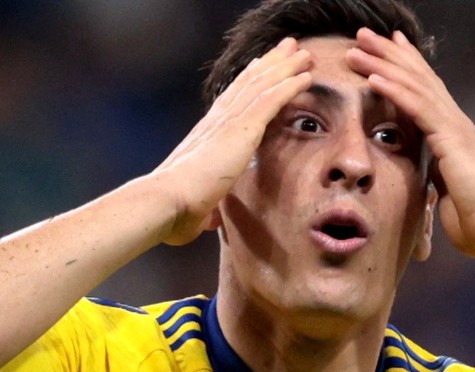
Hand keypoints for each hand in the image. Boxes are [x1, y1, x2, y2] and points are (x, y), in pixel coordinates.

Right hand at [156, 38, 312, 244]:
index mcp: (207, 137)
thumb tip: (207, 220)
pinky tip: (306, 76)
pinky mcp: (241, 129)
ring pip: (262, 85)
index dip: (247, 83)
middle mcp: (217, 122)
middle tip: (288, 47)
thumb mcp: (196, 208)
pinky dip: (289, 85)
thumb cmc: (176, 211)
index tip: (260, 67)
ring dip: (285, 67)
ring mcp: (229, 122)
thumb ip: (206, 209)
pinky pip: (271, 100)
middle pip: (248, 84)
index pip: (231, 102)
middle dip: (270, 64)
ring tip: (303, 51)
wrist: (168, 201)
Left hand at [346, 28, 474, 258]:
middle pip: (419, 78)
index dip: (407, 66)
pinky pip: (418, 109)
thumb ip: (435, 181)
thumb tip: (424, 184)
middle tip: (364, 33)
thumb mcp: (447, 195)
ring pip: (415, 85)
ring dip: (384, 64)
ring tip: (357, 46)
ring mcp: (456, 128)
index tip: (386, 47)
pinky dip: (395, 90)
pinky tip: (373, 77)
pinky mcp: (452, 141)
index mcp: (454, 134)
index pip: (427, 90)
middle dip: (390, 53)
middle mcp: (457, 123)